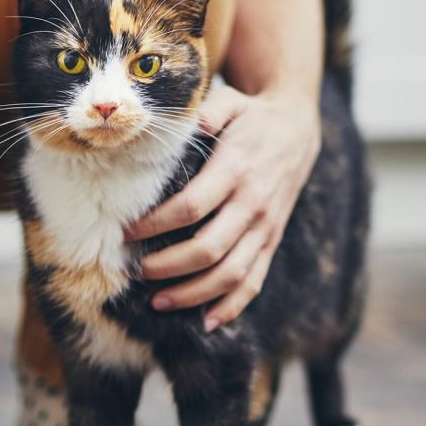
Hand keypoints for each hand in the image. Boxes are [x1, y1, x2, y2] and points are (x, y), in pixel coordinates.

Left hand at [125, 86, 320, 330]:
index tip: (127, 232)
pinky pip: (254, 281)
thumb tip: (181, 126)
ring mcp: (265, 228)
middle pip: (208, 249)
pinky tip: (207, 322)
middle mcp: (253, 204)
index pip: (191, 207)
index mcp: (236, 170)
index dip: (156, 225)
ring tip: (159, 302)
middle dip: (167, 267)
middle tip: (137, 271)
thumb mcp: (229, 102)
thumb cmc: (251, 116)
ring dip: (193, 293)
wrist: (298, 127)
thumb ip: (205, 113)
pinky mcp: (272, 241)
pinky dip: (232, 307)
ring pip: (231, 274)